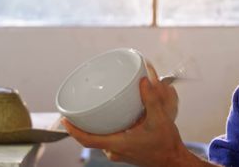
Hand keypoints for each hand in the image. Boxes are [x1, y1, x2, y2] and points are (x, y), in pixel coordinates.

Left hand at [62, 62, 186, 166]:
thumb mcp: (159, 119)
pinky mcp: (124, 152)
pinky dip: (106, 131)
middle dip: (82, 125)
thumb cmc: (166, 145)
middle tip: (76, 111)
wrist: (174, 161)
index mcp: (118, 144)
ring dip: (94, 128)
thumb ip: (151, 99)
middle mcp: (115, 151)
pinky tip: (111, 120)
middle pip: (90, 139)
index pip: (87, 140)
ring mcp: (119, 153)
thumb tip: (143, 80)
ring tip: (91, 112)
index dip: (73, 130)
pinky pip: (108, 141)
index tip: (64, 119)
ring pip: (100, 140)